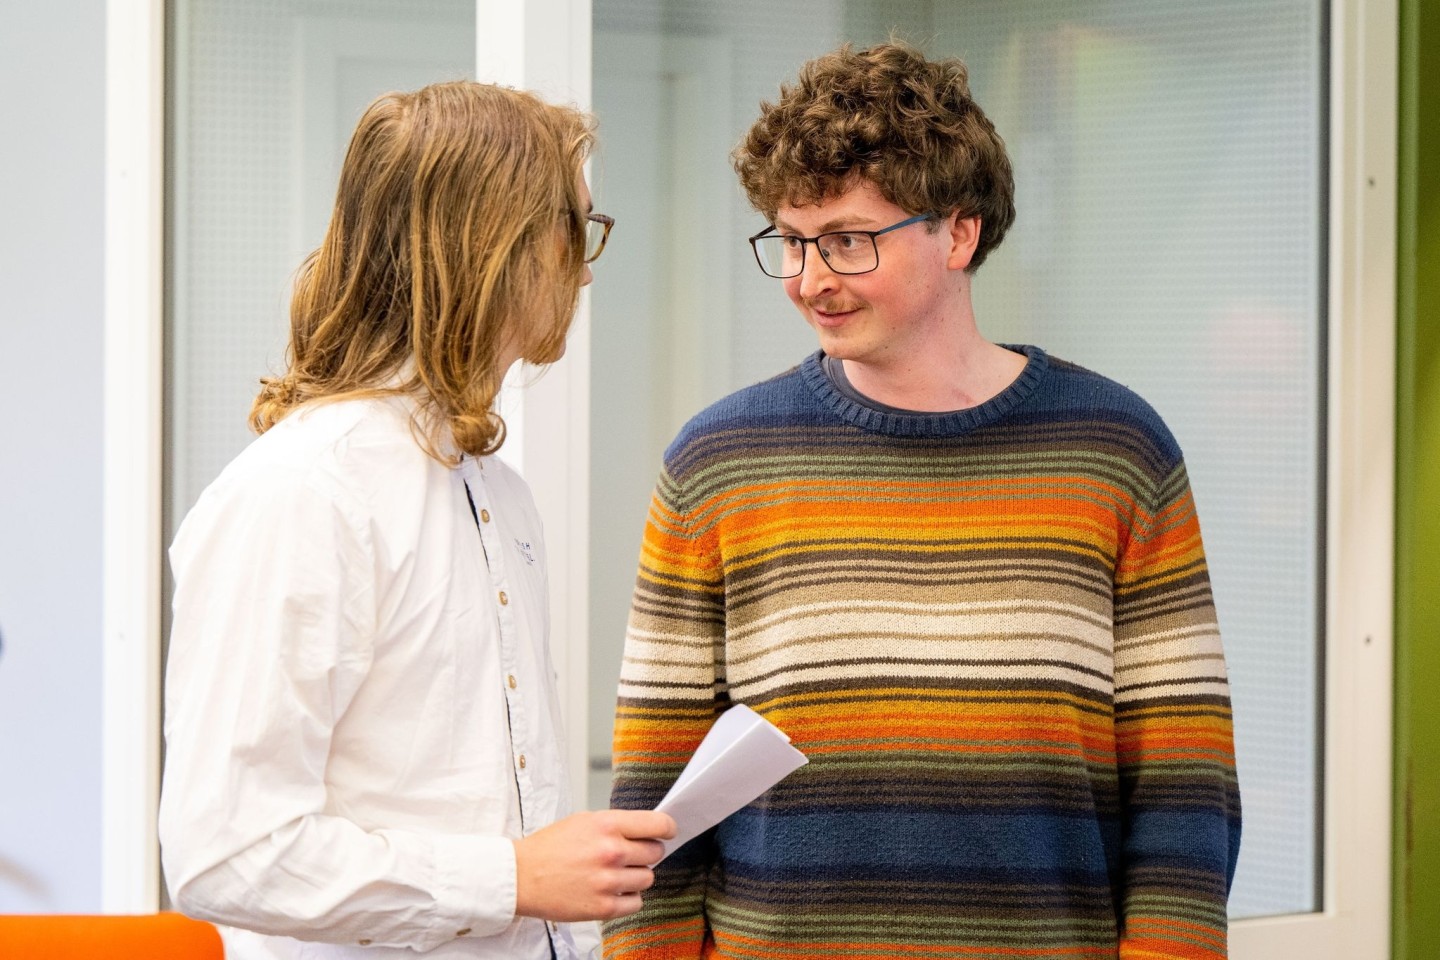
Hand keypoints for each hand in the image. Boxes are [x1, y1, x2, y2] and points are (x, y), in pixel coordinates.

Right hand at [512, 810, 676, 921]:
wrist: (521, 876)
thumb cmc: (549, 848)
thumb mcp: (584, 821)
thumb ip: (616, 825)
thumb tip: (646, 830)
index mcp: (607, 825)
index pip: (658, 824)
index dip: (668, 828)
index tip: (667, 832)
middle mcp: (611, 851)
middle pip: (656, 852)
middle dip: (647, 853)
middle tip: (630, 855)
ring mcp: (608, 881)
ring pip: (648, 878)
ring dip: (636, 876)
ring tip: (615, 874)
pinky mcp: (604, 907)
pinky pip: (637, 902)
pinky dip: (628, 898)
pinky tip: (612, 890)